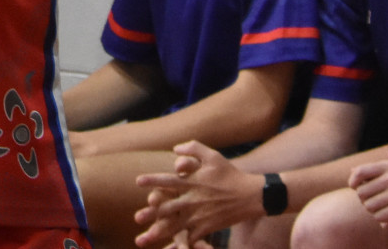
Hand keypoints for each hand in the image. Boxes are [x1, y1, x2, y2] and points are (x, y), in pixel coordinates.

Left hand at [134, 142, 259, 243]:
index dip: (152, 181)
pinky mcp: (207, 228)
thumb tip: (175, 149)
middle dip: (150, 214)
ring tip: (145, 238)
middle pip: (167, 208)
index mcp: (192, 182)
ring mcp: (199, 216)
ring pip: (175, 226)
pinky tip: (173, 246)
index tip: (137, 181)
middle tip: (137, 218)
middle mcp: (193, 199)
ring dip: (159, 232)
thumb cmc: (230, 174)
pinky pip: (191, 237)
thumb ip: (193, 148)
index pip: (167, 181)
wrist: (251, 196)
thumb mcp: (213, 156)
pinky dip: (181, 242)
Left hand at [349, 150, 387, 223]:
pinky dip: (383, 220)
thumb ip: (380, 168)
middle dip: (365, 200)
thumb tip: (354, 171)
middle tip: (375, 204)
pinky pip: (380, 217)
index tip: (355, 189)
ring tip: (385, 211)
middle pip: (361, 192)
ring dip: (374, 212)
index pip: (359, 172)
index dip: (353, 182)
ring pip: (369, 206)